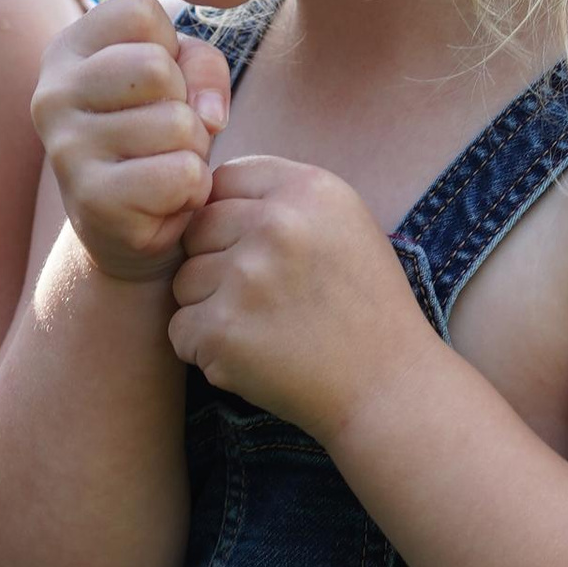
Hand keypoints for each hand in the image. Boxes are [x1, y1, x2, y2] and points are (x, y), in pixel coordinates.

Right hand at [33, 0, 231, 284]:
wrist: (126, 231)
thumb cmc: (156, 138)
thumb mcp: (181, 79)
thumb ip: (202, 64)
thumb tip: (206, 116)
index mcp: (66, 52)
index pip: (139, 12)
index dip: (171, 47)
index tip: (154, 85)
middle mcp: (52, 96)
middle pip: (157, 67)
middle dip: (185, 103)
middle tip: (166, 134)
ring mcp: (67, 150)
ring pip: (177, 123)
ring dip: (192, 150)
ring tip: (165, 166)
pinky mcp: (93, 201)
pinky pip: (181, 175)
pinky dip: (192, 189)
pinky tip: (165, 198)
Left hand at [167, 155, 432, 440]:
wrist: (387, 387)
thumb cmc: (363, 309)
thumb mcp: (343, 226)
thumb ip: (281, 199)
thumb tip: (206, 190)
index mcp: (308, 189)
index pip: (225, 180)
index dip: (229, 217)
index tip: (254, 251)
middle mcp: (276, 224)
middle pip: (197, 229)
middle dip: (215, 263)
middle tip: (261, 300)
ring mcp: (246, 277)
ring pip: (184, 281)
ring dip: (208, 309)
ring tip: (263, 330)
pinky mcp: (223, 330)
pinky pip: (180, 331)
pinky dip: (205, 351)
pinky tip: (253, 358)